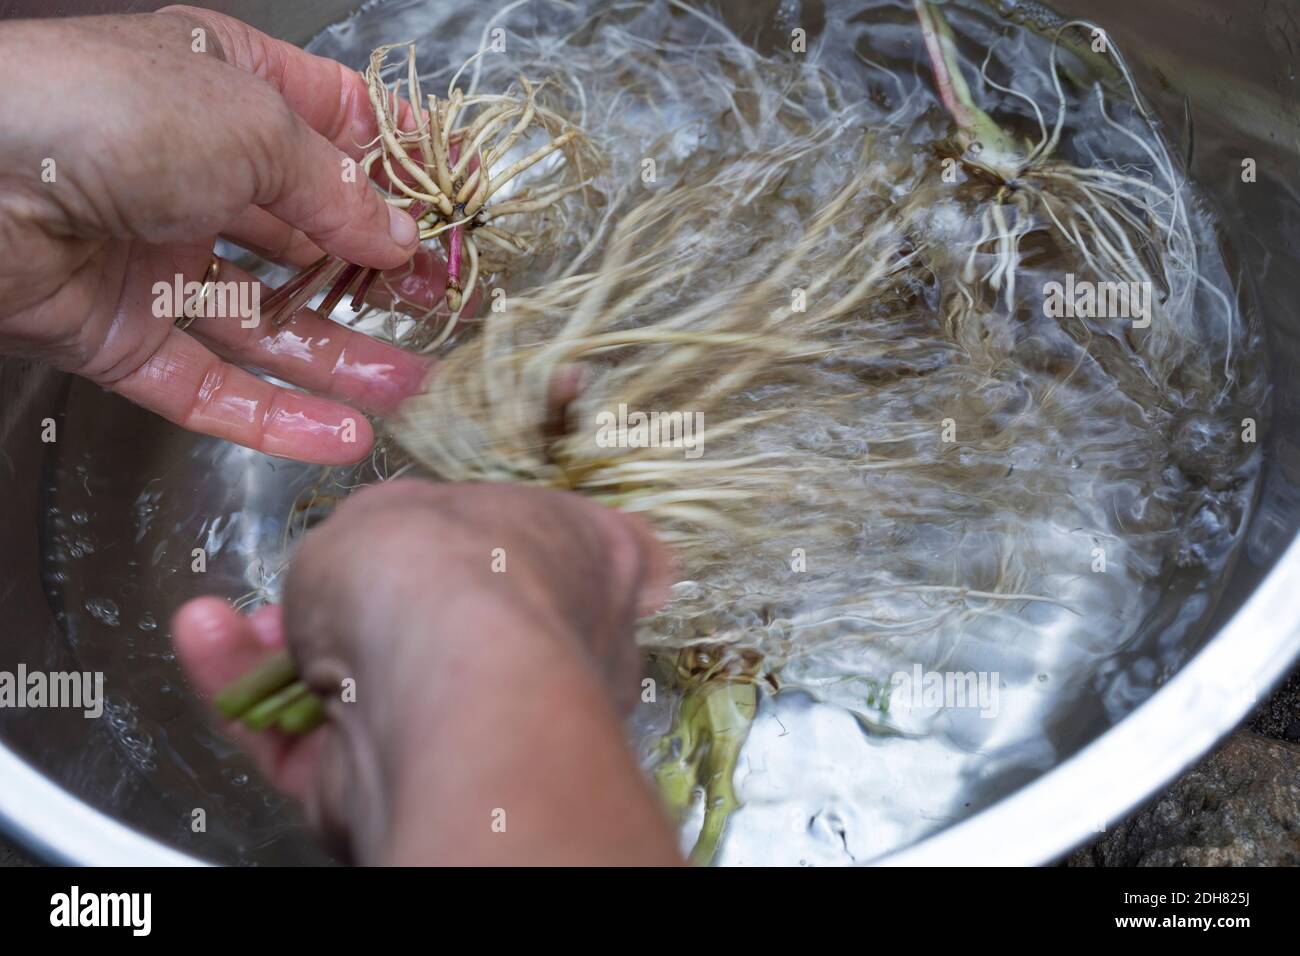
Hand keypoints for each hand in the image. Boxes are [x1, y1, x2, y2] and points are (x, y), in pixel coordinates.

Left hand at [0, 7, 452, 463]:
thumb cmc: (103, 111)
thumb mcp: (252, 124)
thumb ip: (338, 189)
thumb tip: (400, 237)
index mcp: (227, 88)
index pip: (339, 124)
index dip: (407, 163)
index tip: (465, 204)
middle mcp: (196, 171)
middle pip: (312, 235)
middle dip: (385, 273)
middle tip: (448, 306)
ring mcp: (159, 256)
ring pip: (270, 320)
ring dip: (343, 357)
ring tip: (414, 386)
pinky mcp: (126, 335)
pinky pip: (211, 384)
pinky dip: (275, 416)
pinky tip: (341, 437)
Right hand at [172, 479, 680, 864]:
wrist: (442, 683)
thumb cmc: (454, 569)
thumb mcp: (406, 503)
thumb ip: (387, 528)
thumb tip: (376, 547)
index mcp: (584, 562)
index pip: (546, 547)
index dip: (464, 538)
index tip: (407, 533)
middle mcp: (542, 650)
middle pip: (434, 623)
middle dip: (348, 599)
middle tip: (301, 582)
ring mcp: (473, 725)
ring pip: (359, 685)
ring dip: (278, 648)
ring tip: (225, 616)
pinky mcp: (393, 785)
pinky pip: (307, 739)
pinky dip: (248, 693)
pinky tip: (206, 640)